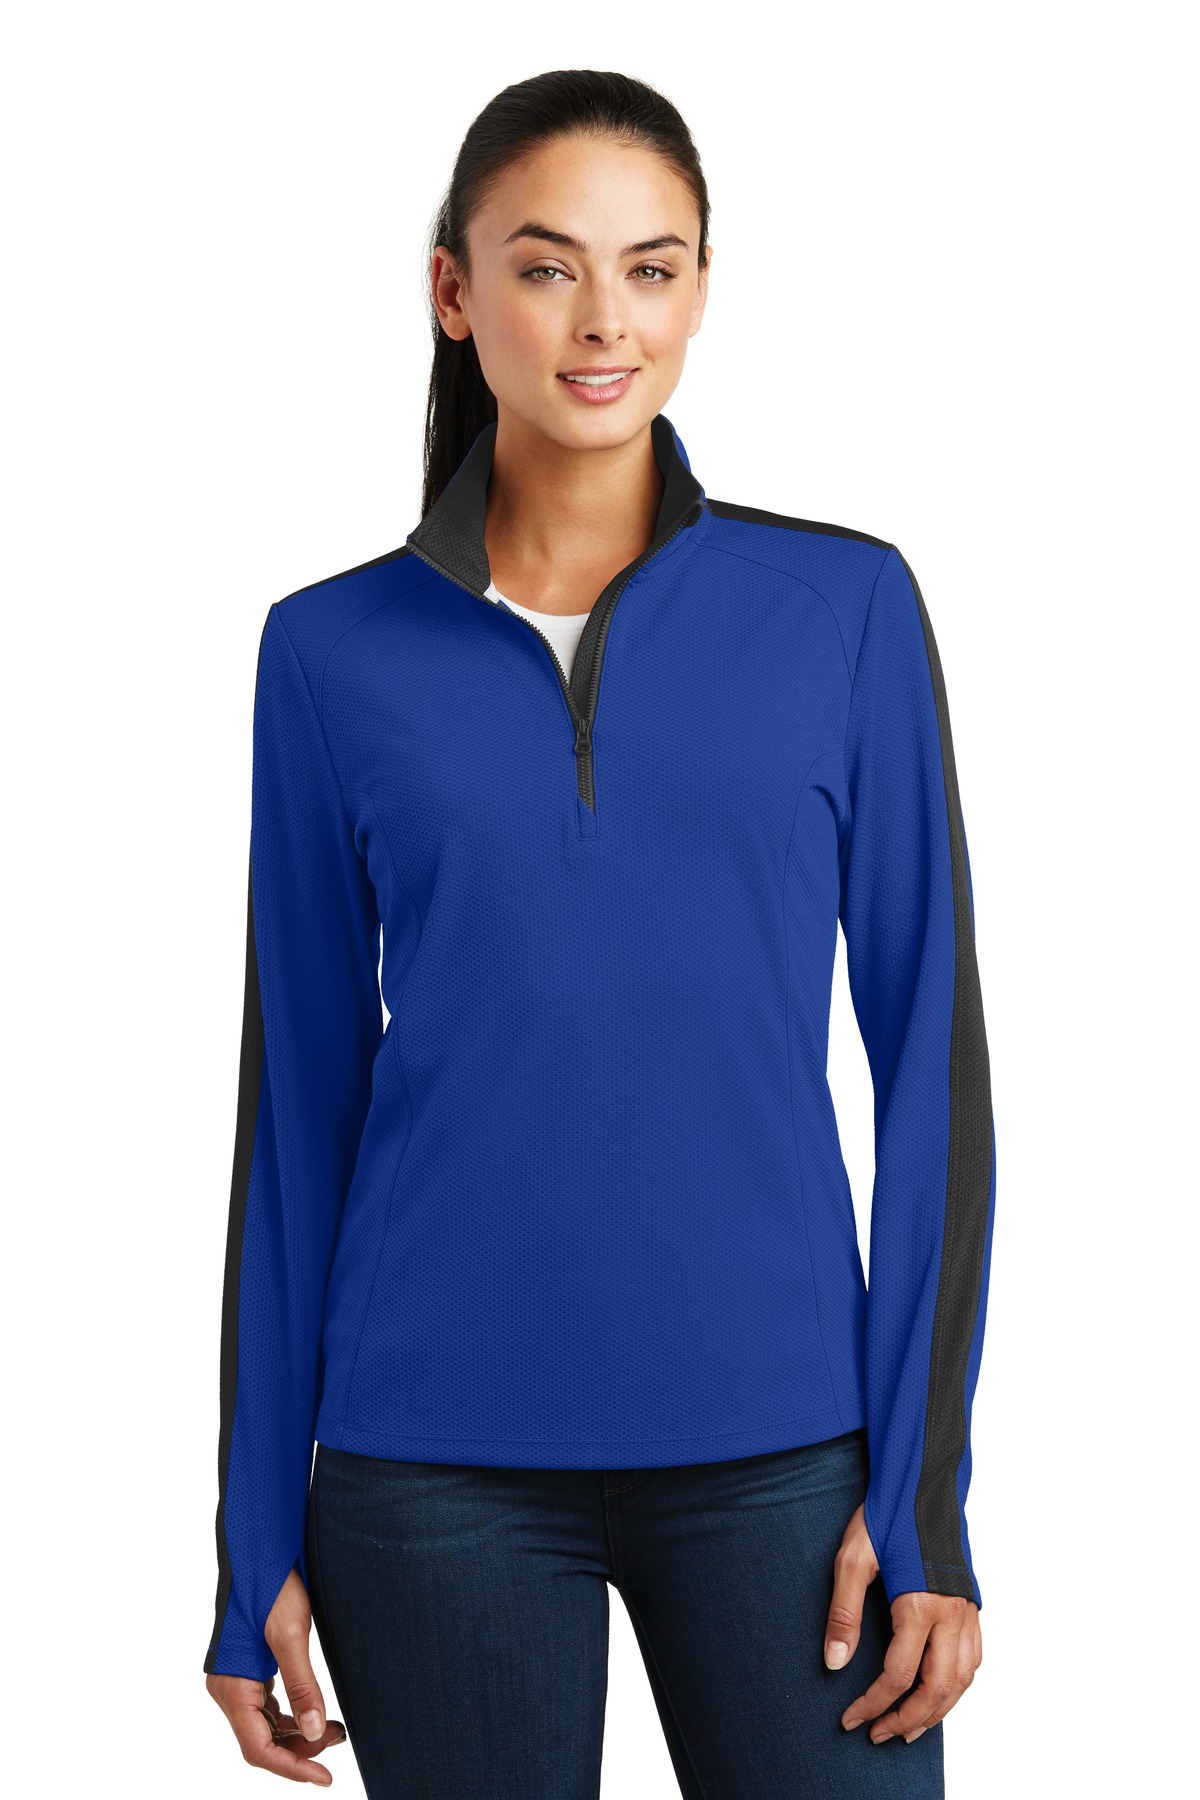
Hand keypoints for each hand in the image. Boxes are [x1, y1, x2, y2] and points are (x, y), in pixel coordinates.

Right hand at [206, 1567, 347, 1783]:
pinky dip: (291, 1715)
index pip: (258, 1748)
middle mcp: (227, 1689)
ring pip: (265, 1726)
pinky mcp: (247, 1669)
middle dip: (300, 1749)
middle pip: (261, 1741)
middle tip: (339, 1740)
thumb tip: (316, 1734)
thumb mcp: (292, 1634)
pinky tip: (313, 1712)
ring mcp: (236, 1680)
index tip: (324, 1778)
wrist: (260, 1549)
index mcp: (232, 1687)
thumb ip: (302, 1687)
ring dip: (297, 1733)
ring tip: (335, 1729)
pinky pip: (266, 1707)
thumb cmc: (271, 1585)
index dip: (292, 1768)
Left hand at [823, 1501, 981, 1743]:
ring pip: (963, 1679)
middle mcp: (951, 1614)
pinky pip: (975, 1658)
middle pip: (937, 1688)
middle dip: (909, 1720)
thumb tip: (835, 1663)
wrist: (923, 1480)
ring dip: (938, 1711)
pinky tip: (941, 1690)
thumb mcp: (852, 1558)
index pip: (898, 1675)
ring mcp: (967, 1609)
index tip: (850, 1720)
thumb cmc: (885, 1515)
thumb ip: (844, 1613)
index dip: (873, 1704)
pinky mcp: (972, 1601)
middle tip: (880, 1735)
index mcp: (920, 1605)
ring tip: (911, 1728)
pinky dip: (958, 1685)